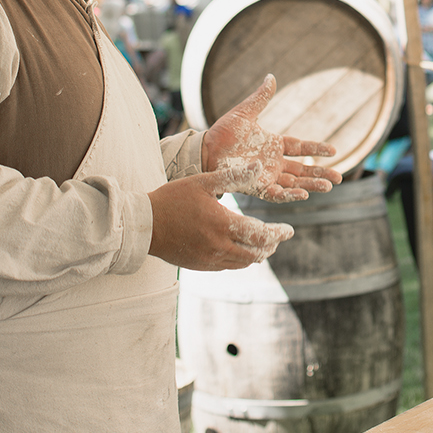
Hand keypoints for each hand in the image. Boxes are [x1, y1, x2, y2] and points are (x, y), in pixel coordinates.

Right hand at [147, 172, 293, 269]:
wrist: (143, 225)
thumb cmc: (172, 199)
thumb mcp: (203, 182)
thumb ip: (234, 176)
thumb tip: (259, 166)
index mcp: (222, 224)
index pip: (261, 235)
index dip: (279, 234)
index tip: (289, 230)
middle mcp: (219, 246)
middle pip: (256, 253)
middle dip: (271, 245)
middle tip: (279, 237)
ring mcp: (209, 259)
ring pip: (243, 262)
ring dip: (257, 254)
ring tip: (264, 244)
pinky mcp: (200, 265)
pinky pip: (228, 266)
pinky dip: (240, 259)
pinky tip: (241, 249)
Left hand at [201, 74, 342, 201]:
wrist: (205, 149)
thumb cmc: (223, 132)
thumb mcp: (245, 113)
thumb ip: (261, 98)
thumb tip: (271, 77)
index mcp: (274, 145)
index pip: (300, 147)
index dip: (317, 149)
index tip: (334, 150)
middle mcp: (273, 162)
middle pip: (303, 170)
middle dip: (321, 173)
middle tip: (339, 177)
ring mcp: (266, 176)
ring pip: (295, 183)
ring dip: (312, 185)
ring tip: (329, 186)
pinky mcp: (257, 187)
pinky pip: (277, 194)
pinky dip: (290, 195)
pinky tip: (304, 194)